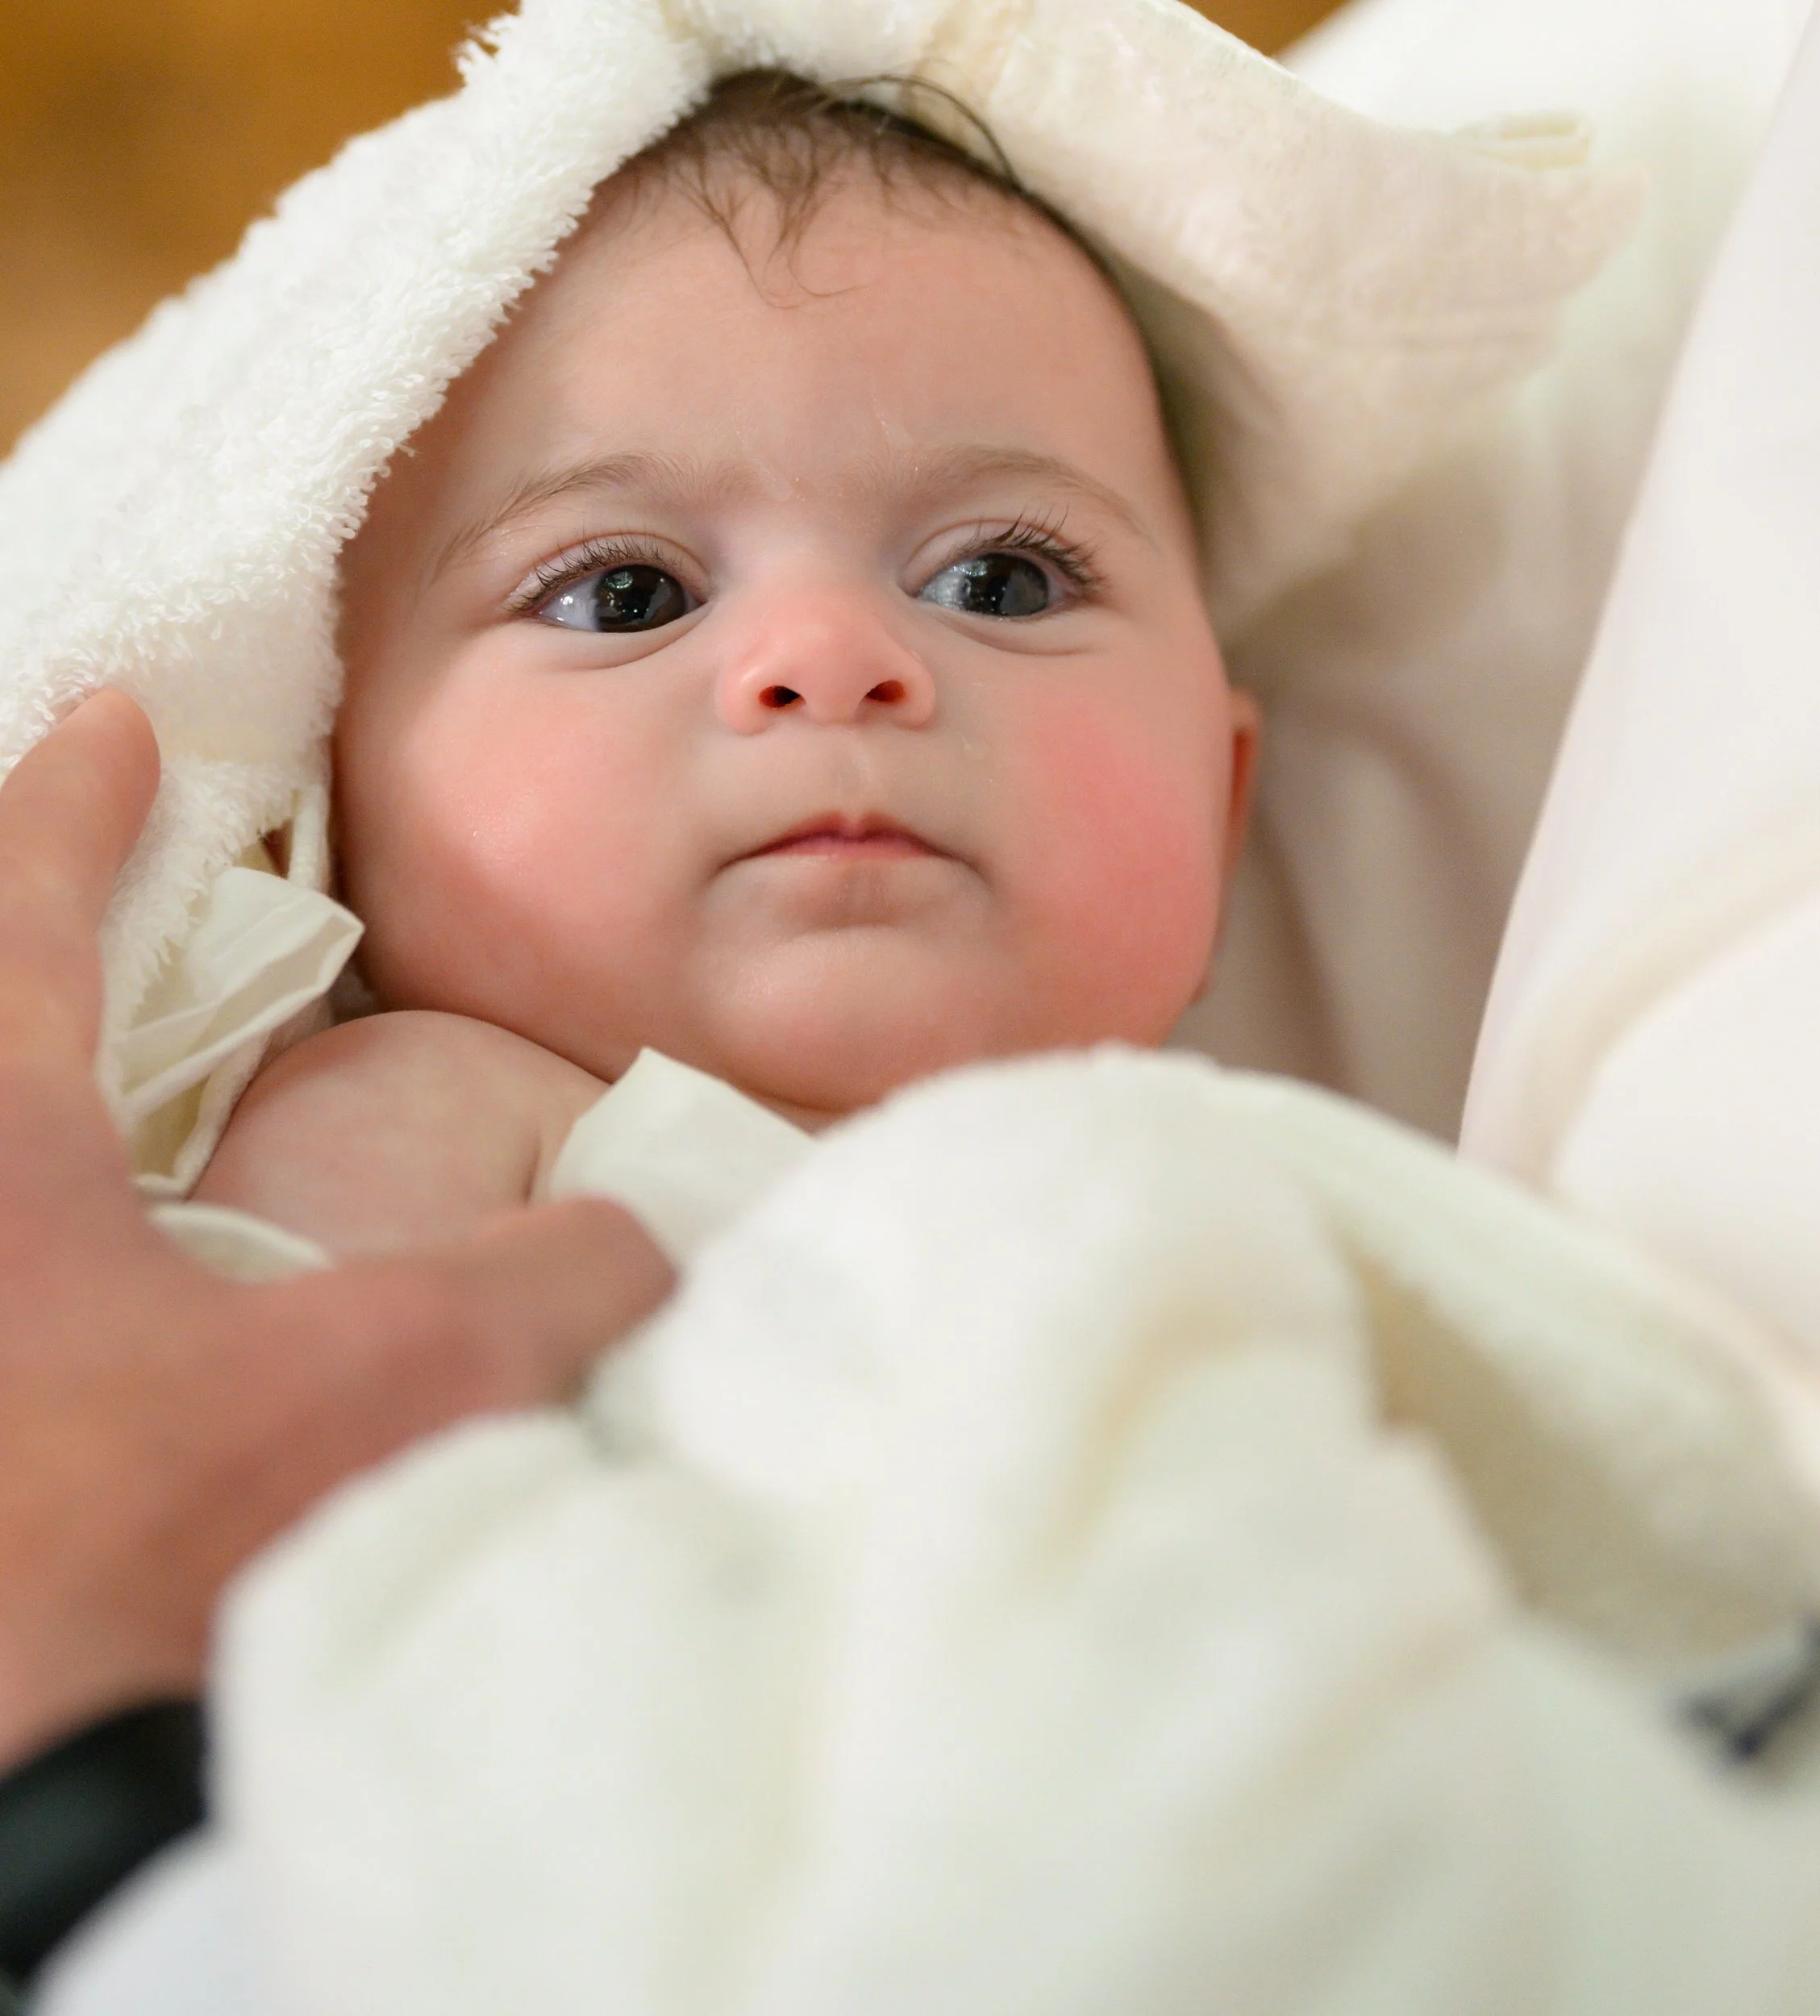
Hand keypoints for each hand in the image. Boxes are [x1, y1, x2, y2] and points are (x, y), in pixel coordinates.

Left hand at [0, 693, 673, 1772]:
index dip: (74, 803)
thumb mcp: (397, 1386)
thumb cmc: (161, 1558)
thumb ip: (550, 1281)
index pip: (22, 913)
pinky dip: (37, 1228)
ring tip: (83, 1097)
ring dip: (19, 1098)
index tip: (110, 718)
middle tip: (53, 884)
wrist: (26, 1823)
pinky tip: (87, 1291)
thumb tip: (635, 1242)